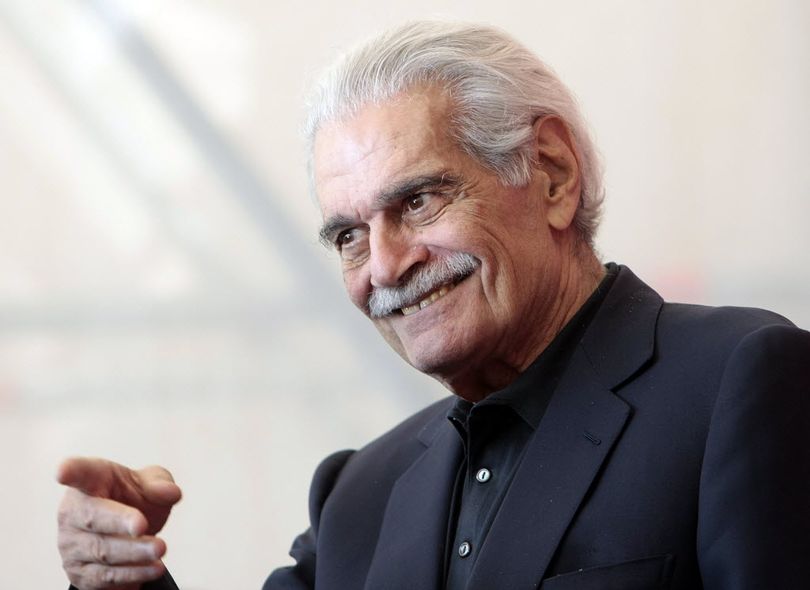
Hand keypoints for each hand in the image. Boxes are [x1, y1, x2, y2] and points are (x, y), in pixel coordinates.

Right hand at [56, 457, 181, 589]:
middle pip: (93, 518)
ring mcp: (72, 545)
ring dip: (133, 554)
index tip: (63, 471)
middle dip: (121, 524)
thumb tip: (171, 492)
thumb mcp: (150, 484)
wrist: (128, 531)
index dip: (71, 472)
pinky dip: (130, 575)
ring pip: (101, 552)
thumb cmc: (134, 498)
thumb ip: (160, 484)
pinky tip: (151, 569)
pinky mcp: (79, 573)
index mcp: (90, 481)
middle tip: (145, 526)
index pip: (79, 473)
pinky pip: (104, 579)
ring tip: (159, 550)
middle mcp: (73, 513)